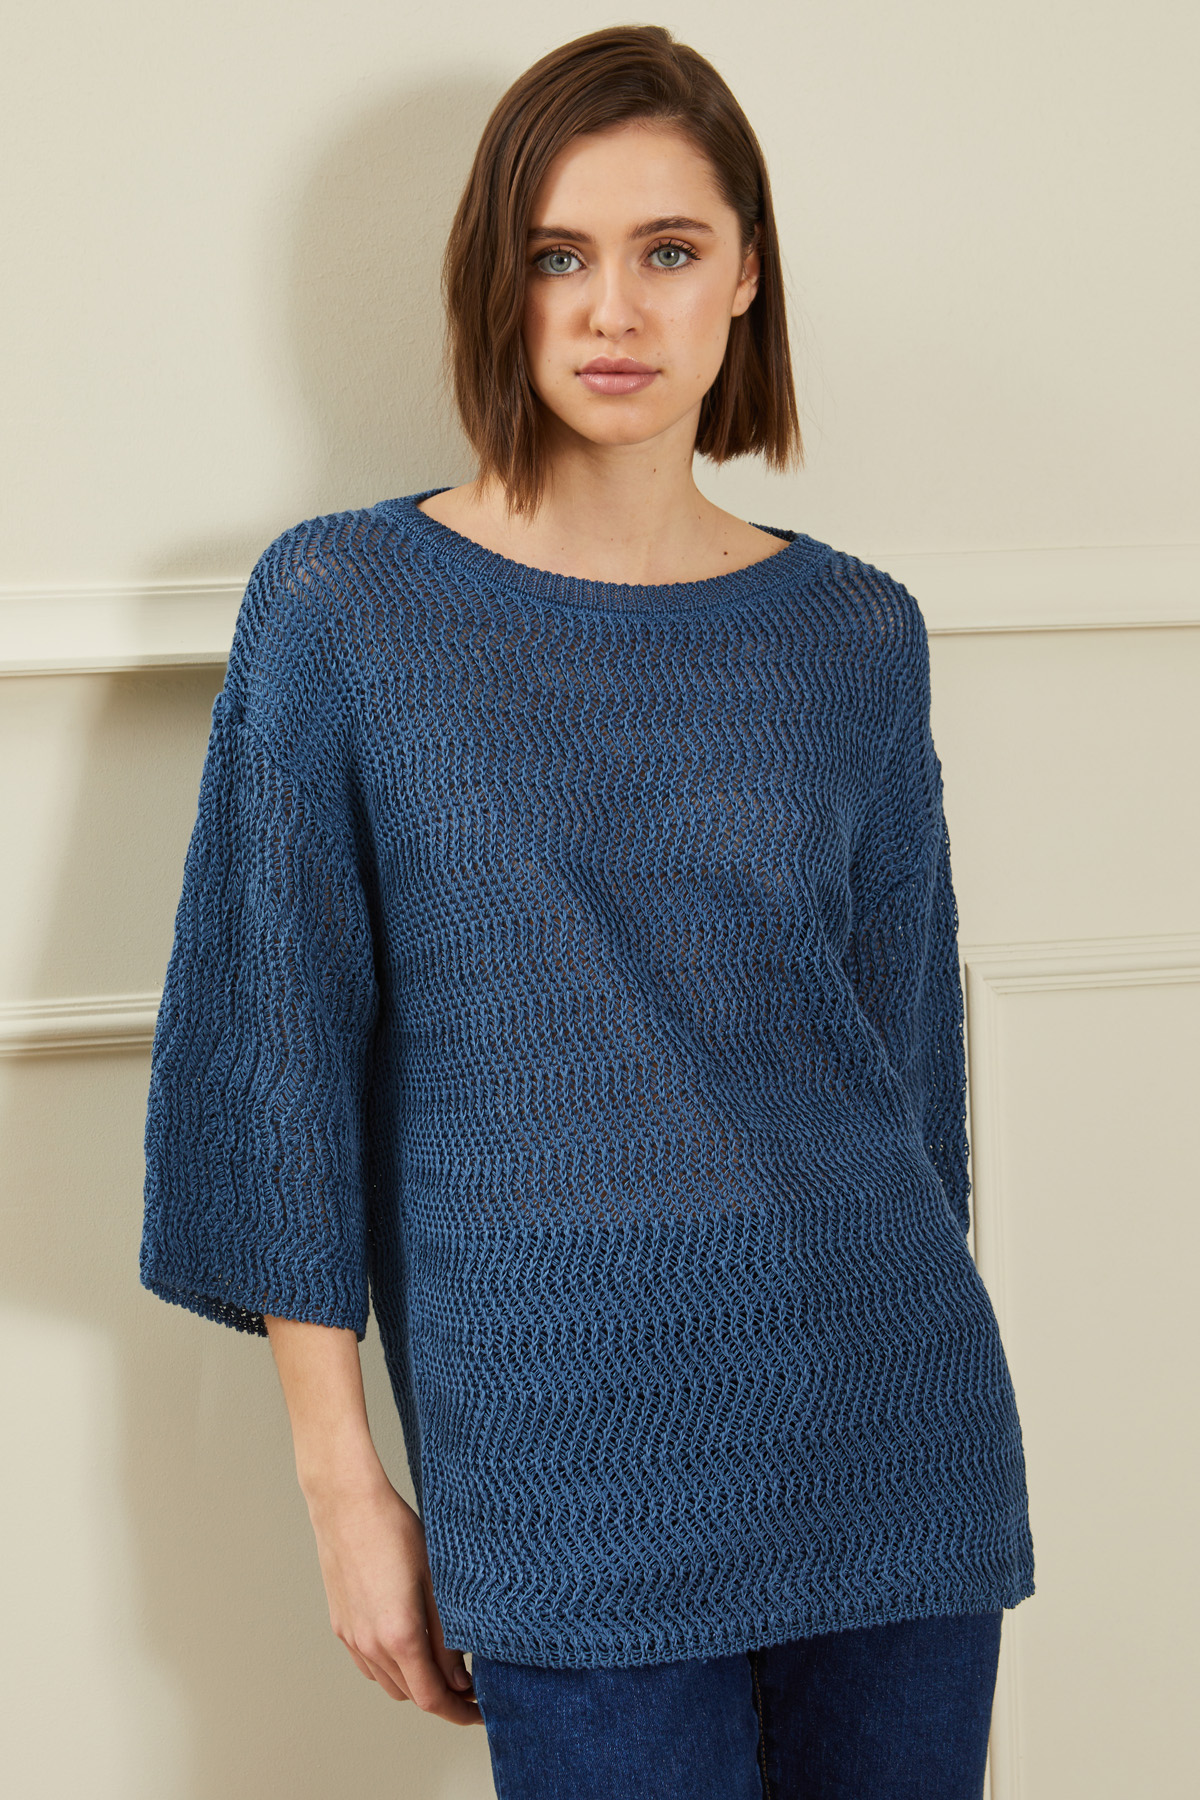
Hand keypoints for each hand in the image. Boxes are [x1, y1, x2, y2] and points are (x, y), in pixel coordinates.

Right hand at [305, 1472, 480, 1725]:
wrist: (347, 1506)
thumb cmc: (395, 1533)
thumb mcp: (436, 1582)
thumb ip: (448, 1638)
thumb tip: (461, 1680)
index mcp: (399, 1637)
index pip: (432, 1698)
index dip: (459, 1712)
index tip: (480, 1712)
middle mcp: (371, 1646)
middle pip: (411, 1695)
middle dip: (442, 1698)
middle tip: (470, 1687)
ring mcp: (352, 1638)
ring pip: (389, 1684)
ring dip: (416, 1684)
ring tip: (442, 1667)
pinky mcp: (341, 1626)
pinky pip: (369, 1665)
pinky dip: (392, 1670)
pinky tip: (408, 1648)